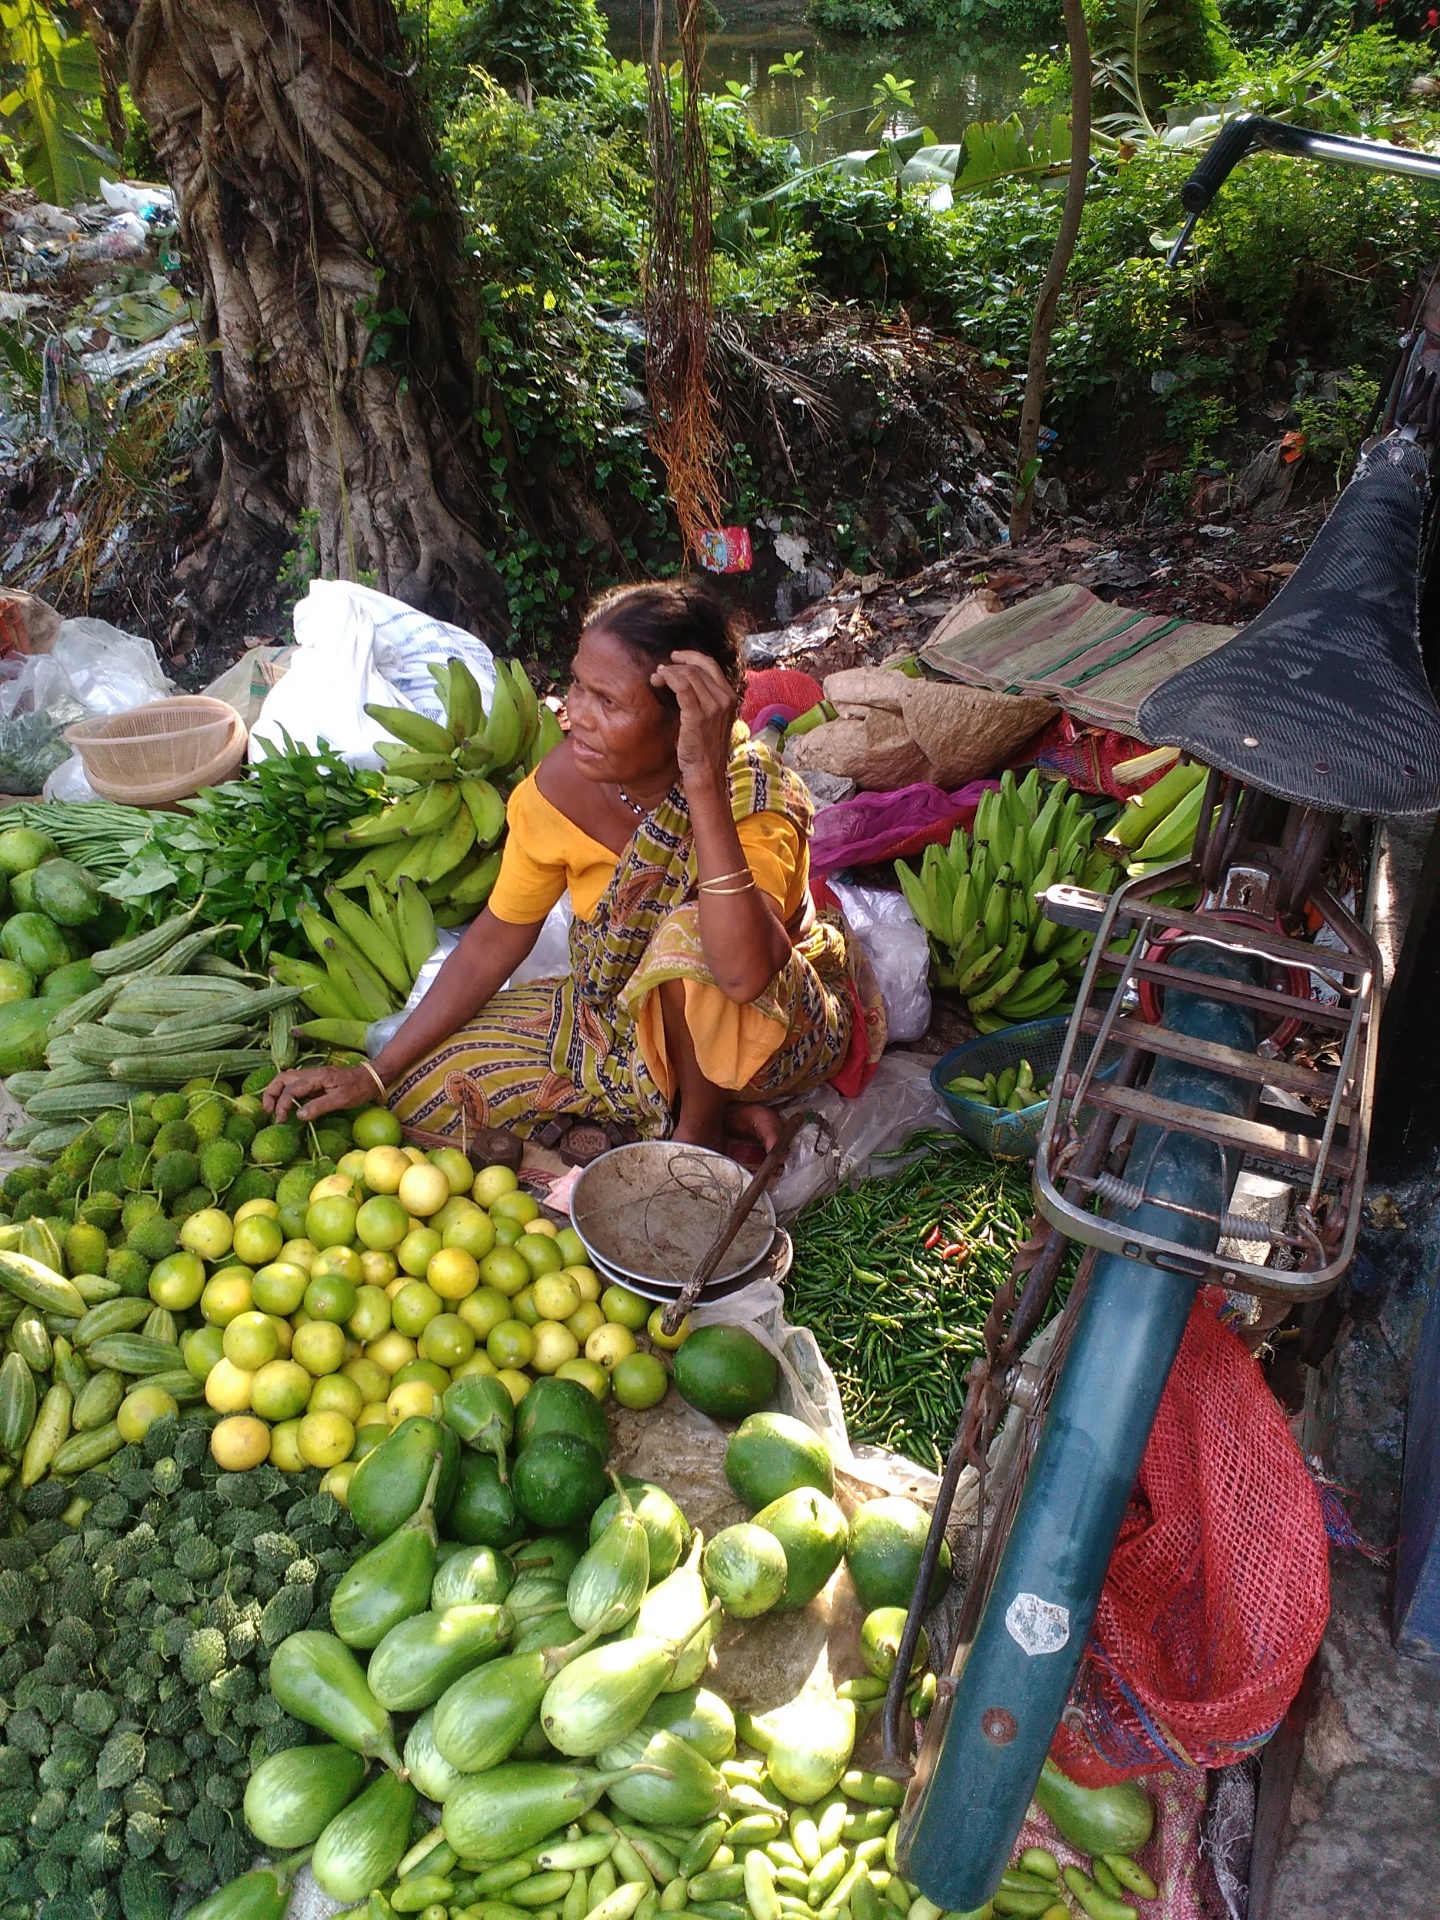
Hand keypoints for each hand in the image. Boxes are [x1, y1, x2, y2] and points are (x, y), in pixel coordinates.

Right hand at [263, 1063, 382, 1123]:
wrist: (371, 1077)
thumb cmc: (358, 1088)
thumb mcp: (341, 1100)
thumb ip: (319, 1106)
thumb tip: (299, 1116)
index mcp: (316, 1077)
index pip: (291, 1089)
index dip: (282, 1104)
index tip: (281, 1120)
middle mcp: (310, 1073)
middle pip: (281, 1078)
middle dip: (271, 1093)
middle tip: (268, 1112)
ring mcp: (312, 1076)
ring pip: (285, 1079)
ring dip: (276, 1092)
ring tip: (272, 1109)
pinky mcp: (314, 1081)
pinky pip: (294, 1084)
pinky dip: (284, 1093)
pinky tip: (285, 1105)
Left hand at [651, 650, 736, 790]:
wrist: (706, 772)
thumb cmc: (704, 748)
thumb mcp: (711, 718)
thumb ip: (704, 698)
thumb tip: (684, 680)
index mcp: (730, 696)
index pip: (710, 665)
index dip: (690, 657)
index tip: (674, 658)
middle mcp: (725, 698)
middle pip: (698, 667)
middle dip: (676, 665)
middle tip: (660, 671)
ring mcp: (713, 707)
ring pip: (689, 674)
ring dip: (668, 672)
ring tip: (656, 678)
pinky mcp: (698, 715)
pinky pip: (682, 687)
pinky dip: (668, 679)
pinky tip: (658, 682)